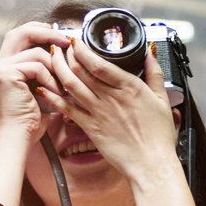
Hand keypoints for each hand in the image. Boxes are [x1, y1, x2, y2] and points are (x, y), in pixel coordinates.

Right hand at [0, 22, 73, 142]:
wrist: (18, 138)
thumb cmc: (30, 120)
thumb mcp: (39, 88)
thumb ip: (45, 69)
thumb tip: (65, 52)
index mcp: (4, 65)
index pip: (21, 35)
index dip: (41, 31)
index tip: (61, 37)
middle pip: (22, 31)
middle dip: (47, 32)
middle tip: (66, 41)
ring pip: (35, 50)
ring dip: (55, 67)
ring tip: (63, 85)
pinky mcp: (5, 73)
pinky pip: (36, 65)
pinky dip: (51, 79)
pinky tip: (55, 93)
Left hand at [41, 37, 179, 182]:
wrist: (151, 165)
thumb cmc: (158, 135)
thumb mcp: (162, 99)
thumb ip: (155, 73)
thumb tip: (150, 52)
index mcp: (128, 88)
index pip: (98, 63)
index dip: (82, 49)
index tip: (75, 40)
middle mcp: (110, 97)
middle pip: (80, 70)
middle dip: (66, 53)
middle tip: (60, 44)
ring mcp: (97, 112)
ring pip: (70, 85)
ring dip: (57, 68)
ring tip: (51, 56)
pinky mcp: (90, 127)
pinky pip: (66, 108)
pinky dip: (52, 96)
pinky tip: (43, 86)